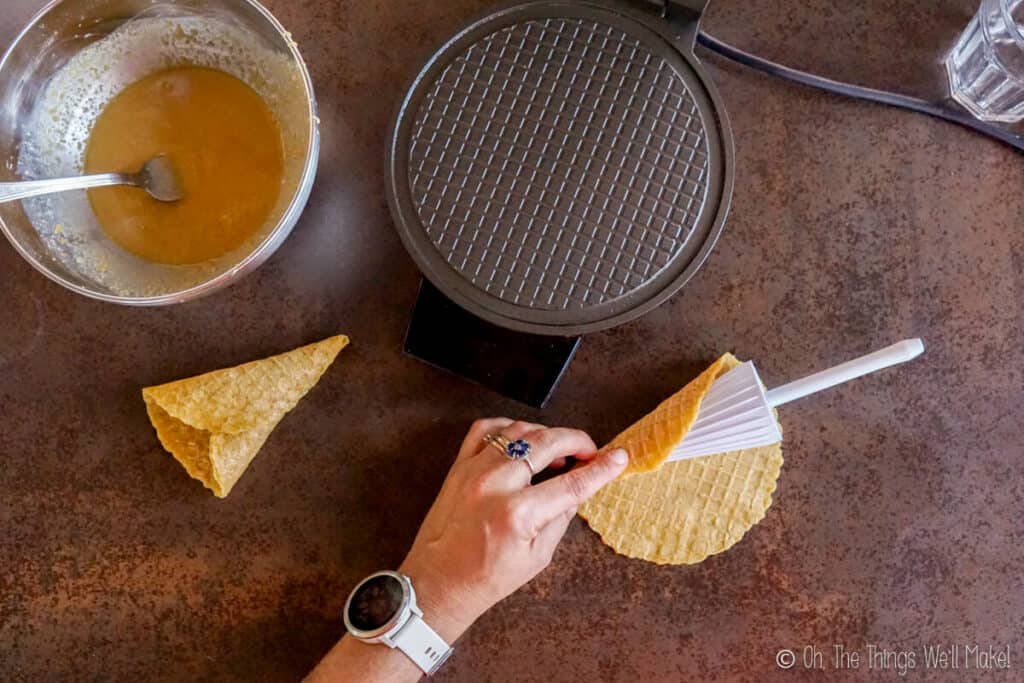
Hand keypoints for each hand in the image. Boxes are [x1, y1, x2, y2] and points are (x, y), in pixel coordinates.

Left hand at [399, 418, 628, 640]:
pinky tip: (521, 441)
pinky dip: (509, 428)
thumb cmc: (486, 578)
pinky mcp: (458, 466)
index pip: (571, 483)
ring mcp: (473, 471)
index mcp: (518, 514)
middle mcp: (495, 485)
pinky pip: (485, 429)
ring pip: (519, 430)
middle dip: (577, 442)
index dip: (600, 469)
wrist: (437, 582)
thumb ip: (560, 518)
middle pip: (547, 443)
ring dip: (546, 435)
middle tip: (589, 451)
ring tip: (557, 452)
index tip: (618, 457)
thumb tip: (579, 488)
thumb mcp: (537, 558)